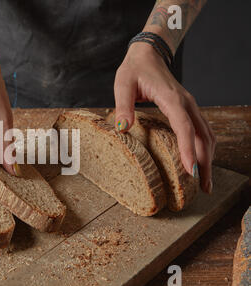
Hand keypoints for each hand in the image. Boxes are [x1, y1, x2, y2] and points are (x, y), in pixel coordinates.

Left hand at [114, 42, 215, 192]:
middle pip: (203, 135)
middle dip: (205, 162)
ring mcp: (189, 106)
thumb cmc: (134, 69)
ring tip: (205, 181)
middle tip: (204, 187)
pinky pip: (201, 131)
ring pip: (207, 134)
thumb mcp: (122, 84)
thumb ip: (123, 106)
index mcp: (172, 99)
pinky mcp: (187, 109)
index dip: (188, 150)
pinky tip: (200, 161)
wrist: (148, 53)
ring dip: (208, 157)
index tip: (191, 170)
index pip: (184, 127)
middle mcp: (186, 103)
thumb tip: (122, 129)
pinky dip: (204, 148)